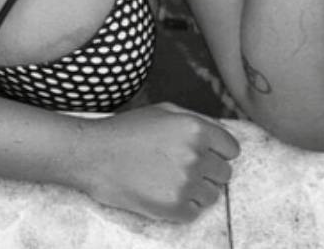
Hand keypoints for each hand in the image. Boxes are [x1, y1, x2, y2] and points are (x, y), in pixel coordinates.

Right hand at [72, 102, 239, 221]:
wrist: (92, 155)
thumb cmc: (125, 131)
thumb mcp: (162, 111)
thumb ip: (196, 120)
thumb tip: (219, 135)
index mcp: (195, 129)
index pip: (231, 149)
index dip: (217, 152)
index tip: (203, 155)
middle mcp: (195, 156)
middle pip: (224, 174)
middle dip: (206, 172)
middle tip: (180, 168)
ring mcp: (185, 184)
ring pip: (211, 195)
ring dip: (195, 191)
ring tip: (168, 180)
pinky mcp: (174, 208)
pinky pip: (194, 213)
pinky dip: (182, 207)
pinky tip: (162, 193)